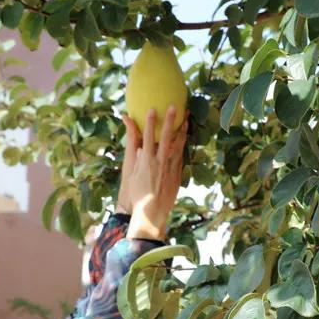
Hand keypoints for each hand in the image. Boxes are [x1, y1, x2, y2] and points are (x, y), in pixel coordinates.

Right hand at [118, 106, 186, 240]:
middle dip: (170, 120)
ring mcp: (170, 168)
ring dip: (182, 130)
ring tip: (186, 118)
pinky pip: (181, 156)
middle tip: (175, 106)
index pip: (147, 137)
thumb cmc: (138, 196)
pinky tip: (185, 137)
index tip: (152, 109)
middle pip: (166, 137)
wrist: (152, 212)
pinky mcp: (177, 174)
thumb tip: (139, 149)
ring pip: (178, 145)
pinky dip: (183, 145)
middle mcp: (159, 162)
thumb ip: (137, 160)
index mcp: (146, 162)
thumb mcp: (132, 177)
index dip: (150, 122)